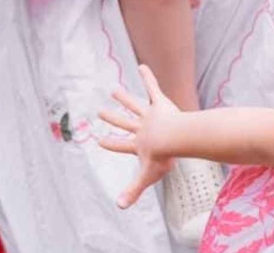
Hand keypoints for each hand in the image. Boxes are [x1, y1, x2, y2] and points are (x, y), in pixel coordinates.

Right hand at [98, 65, 180, 207]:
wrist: (173, 138)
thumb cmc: (162, 157)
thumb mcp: (146, 176)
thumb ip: (133, 191)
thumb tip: (119, 207)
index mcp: (137, 144)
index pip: (121, 145)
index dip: (111, 143)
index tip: (100, 140)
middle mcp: (140, 128)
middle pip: (124, 123)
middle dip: (113, 118)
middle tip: (100, 112)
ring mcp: (149, 114)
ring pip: (134, 105)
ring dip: (124, 98)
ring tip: (114, 90)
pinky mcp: (160, 102)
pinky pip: (153, 88)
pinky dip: (147, 78)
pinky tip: (143, 67)